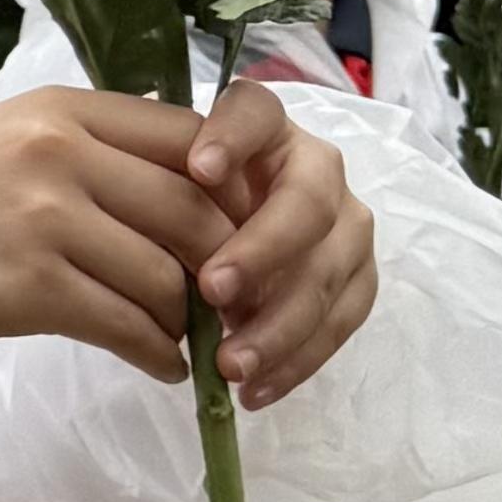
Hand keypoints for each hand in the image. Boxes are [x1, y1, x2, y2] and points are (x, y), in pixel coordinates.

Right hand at [0, 83, 372, 397]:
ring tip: (194, 342)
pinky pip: (128, 327)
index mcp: (62, 109)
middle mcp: (60, 153)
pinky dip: (159, 356)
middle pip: (193, 211)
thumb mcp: (12, 140)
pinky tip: (163, 368)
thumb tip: (197, 200)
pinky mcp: (29, 288)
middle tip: (237, 305)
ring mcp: (45, 219)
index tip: (247, 234)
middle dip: (228, 269)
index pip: (190, 138)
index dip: (234, 192)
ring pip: (167, 277)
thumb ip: (95, 152)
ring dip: (192, 322)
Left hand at [174, 78, 377, 404]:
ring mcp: (345, 221)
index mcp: (260, 126)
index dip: (231, 138)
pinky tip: (256, 389)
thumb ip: (163, 194)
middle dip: (262, 249)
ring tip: (230, 366)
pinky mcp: (359, 275)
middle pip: (307, 201)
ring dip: (281, 323)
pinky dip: (298, 359)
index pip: (254, 112)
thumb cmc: (181, 205)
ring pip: (329, 269)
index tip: (196, 170)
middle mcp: (314, 165)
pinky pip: (341, 320)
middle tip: (212, 291)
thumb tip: (143, 236)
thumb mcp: (163, 188)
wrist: (226, 237)